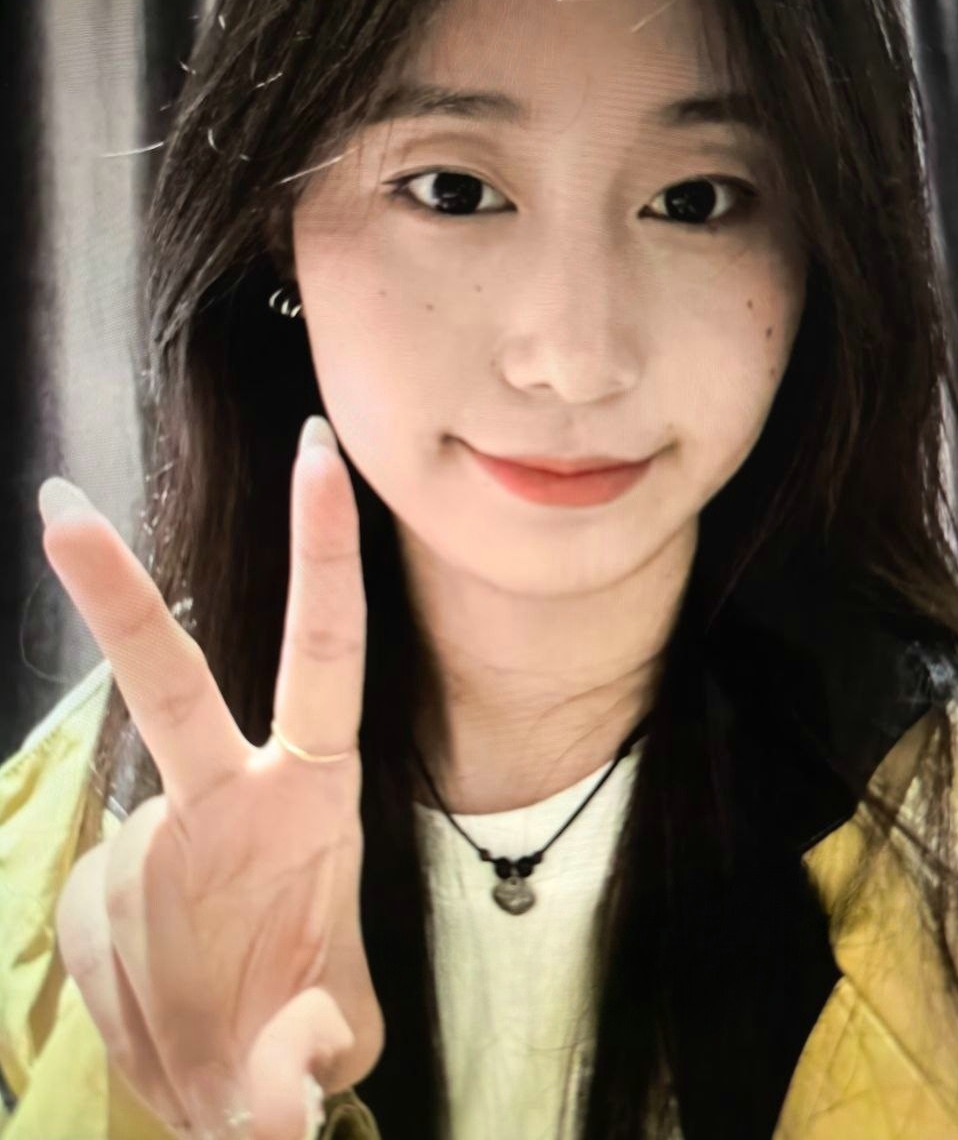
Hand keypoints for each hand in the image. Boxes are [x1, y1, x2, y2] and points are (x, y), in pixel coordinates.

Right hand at [41, 418, 384, 1139]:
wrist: (229, 1091)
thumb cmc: (295, 1034)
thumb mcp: (322, 1047)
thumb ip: (304, 1064)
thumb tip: (279, 1107)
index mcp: (311, 794)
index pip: (324, 653)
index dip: (323, 554)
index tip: (315, 456)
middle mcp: (230, 794)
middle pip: (168, 681)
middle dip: (113, 597)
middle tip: (58, 507)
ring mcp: (156, 836)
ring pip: (117, 860)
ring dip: (149, 964)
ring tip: (200, 1025)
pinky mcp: (96, 886)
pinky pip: (89, 913)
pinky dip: (119, 979)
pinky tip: (162, 1010)